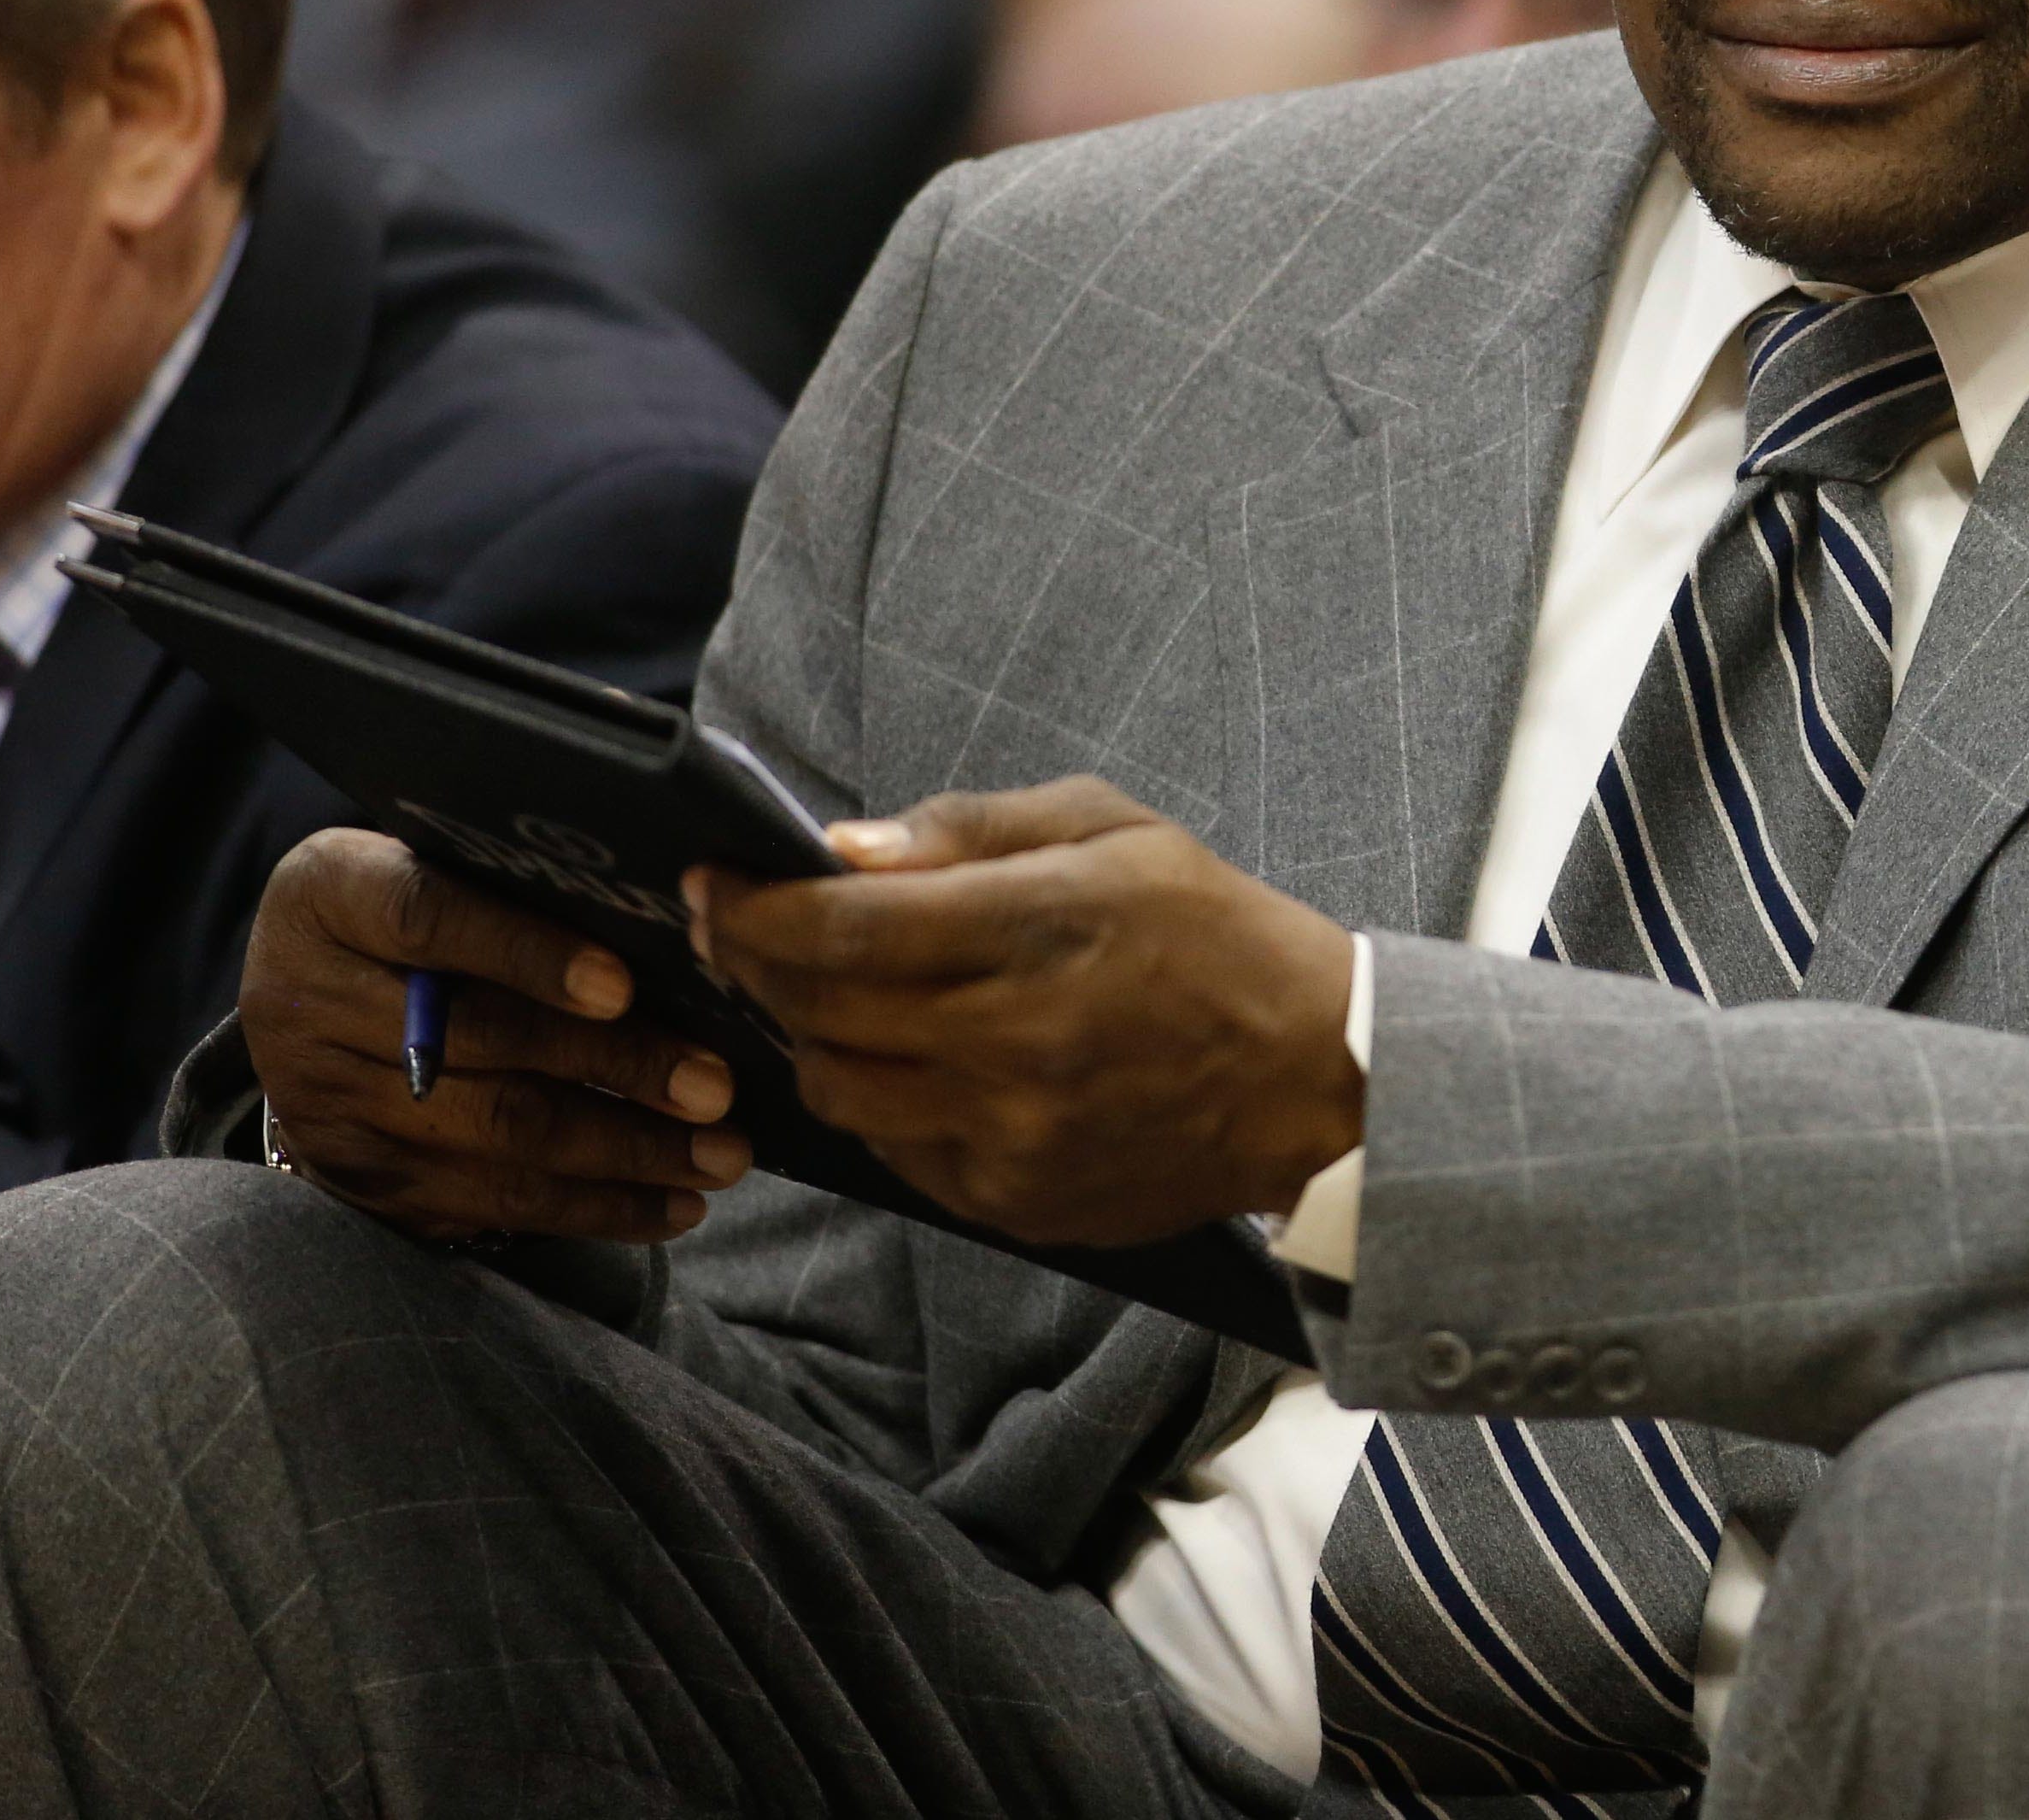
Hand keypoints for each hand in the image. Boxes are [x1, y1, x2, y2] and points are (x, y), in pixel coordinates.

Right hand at [241, 828, 750, 1243]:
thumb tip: (679, 926)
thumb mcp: (435, 864)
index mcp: (330, 896)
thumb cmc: (415, 907)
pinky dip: (591, 1208)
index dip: (527, 954)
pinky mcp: (360, 1180)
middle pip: (480, 1040)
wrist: (297, 990)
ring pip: (492, 1134)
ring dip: (623, 1153)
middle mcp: (307, 1001)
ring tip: (720, 1156)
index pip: (428, 918)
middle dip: (616, 1069)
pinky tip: (671, 1204)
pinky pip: (486, 1203)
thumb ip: (522, 884)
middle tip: (716, 1088)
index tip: (623, 988)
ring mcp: (328, 1103)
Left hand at [691, 778, 1362, 1249]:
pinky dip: (883, 1100)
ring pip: (838, 1089)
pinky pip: (895, 1150)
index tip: (715, 883)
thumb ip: (969, 830)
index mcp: (1043, 927)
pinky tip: (917, 1059)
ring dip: (812, 1037)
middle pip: (819, 1009)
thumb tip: (838, 849)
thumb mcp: (1112, 828)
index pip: (841, 927)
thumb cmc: (1212, 930)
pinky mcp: (1014, 1201)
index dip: (753, 907)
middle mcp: (1017, 1039)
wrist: (1312, 1075)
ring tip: (830, 997)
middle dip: (756, 962)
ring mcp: (1011, 1133)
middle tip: (741, 929)